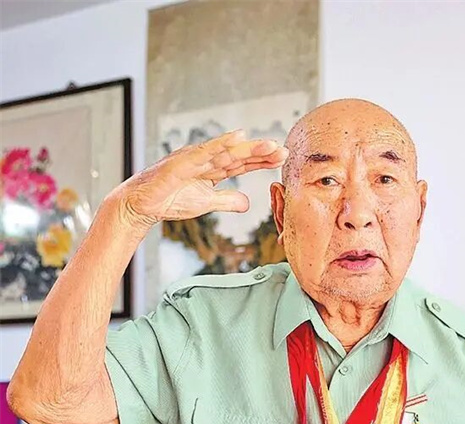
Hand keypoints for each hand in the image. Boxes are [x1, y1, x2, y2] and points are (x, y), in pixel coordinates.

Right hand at [111, 129, 288, 228]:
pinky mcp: (182, 162)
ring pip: (226, 151)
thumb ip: (226, 200)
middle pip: (239, 154)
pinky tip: (238, 138)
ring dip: (248, 148)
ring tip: (269, 145)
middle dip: (261, 153)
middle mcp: (206, 159)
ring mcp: (194, 159)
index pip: (242, 163)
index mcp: (212, 169)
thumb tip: (247, 203)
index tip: (282, 159)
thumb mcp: (205, 203)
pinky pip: (205, 152)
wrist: (142, 205)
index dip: (261, 161)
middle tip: (283, 150)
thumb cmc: (169, 200)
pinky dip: (222, 144)